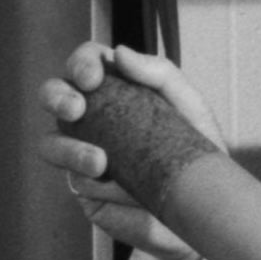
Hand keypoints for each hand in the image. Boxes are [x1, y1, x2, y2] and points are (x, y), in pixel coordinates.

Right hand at [36, 40, 224, 198]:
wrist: (209, 206)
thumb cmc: (195, 150)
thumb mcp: (188, 105)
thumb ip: (159, 73)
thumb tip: (120, 52)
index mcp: (112, 92)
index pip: (85, 65)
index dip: (80, 63)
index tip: (91, 78)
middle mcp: (91, 121)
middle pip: (52, 98)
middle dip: (56, 97)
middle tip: (74, 108)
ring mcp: (82, 159)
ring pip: (52, 146)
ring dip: (72, 152)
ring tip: (100, 163)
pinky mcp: (88, 196)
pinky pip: (79, 188)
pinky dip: (102, 189)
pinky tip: (127, 196)